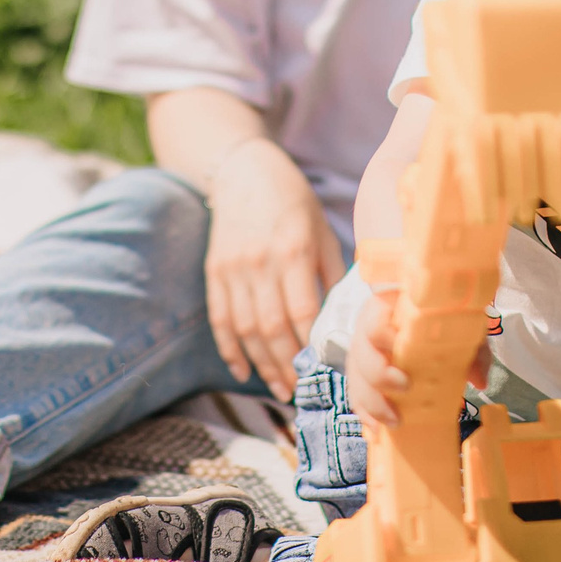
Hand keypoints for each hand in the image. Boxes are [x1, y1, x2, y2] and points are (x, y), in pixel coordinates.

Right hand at [203, 138, 344, 399]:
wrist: (243, 171)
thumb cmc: (293, 201)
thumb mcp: (322, 230)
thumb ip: (332, 273)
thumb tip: (346, 318)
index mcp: (293, 251)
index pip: (301, 312)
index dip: (310, 347)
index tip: (323, 371)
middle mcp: (260, 262)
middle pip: (271, 328)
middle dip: (286, 365)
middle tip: (300, 391)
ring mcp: (233, 269)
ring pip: (245, 329)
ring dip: (262, 364)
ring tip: (279, 388)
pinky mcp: (214, 271)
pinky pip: (220, 318)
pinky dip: (229, 349)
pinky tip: (243, 371)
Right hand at [345, 291, 491, 426]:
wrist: (425, 324)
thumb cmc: (439, 323)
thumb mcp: (460, 327)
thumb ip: (472, 349)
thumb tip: (480, 381)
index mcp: (386, 311)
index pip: (375, 320)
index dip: (383, 335)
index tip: (401, 347)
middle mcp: (368, 333)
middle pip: (361, 353)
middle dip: (379, 374)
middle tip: (406, 387)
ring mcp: (362, 358)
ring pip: (357, 380)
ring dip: (373, 404)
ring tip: (395, 421)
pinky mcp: (362, 380)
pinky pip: (357, 398)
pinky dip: (366, 415)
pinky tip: (377, 430)